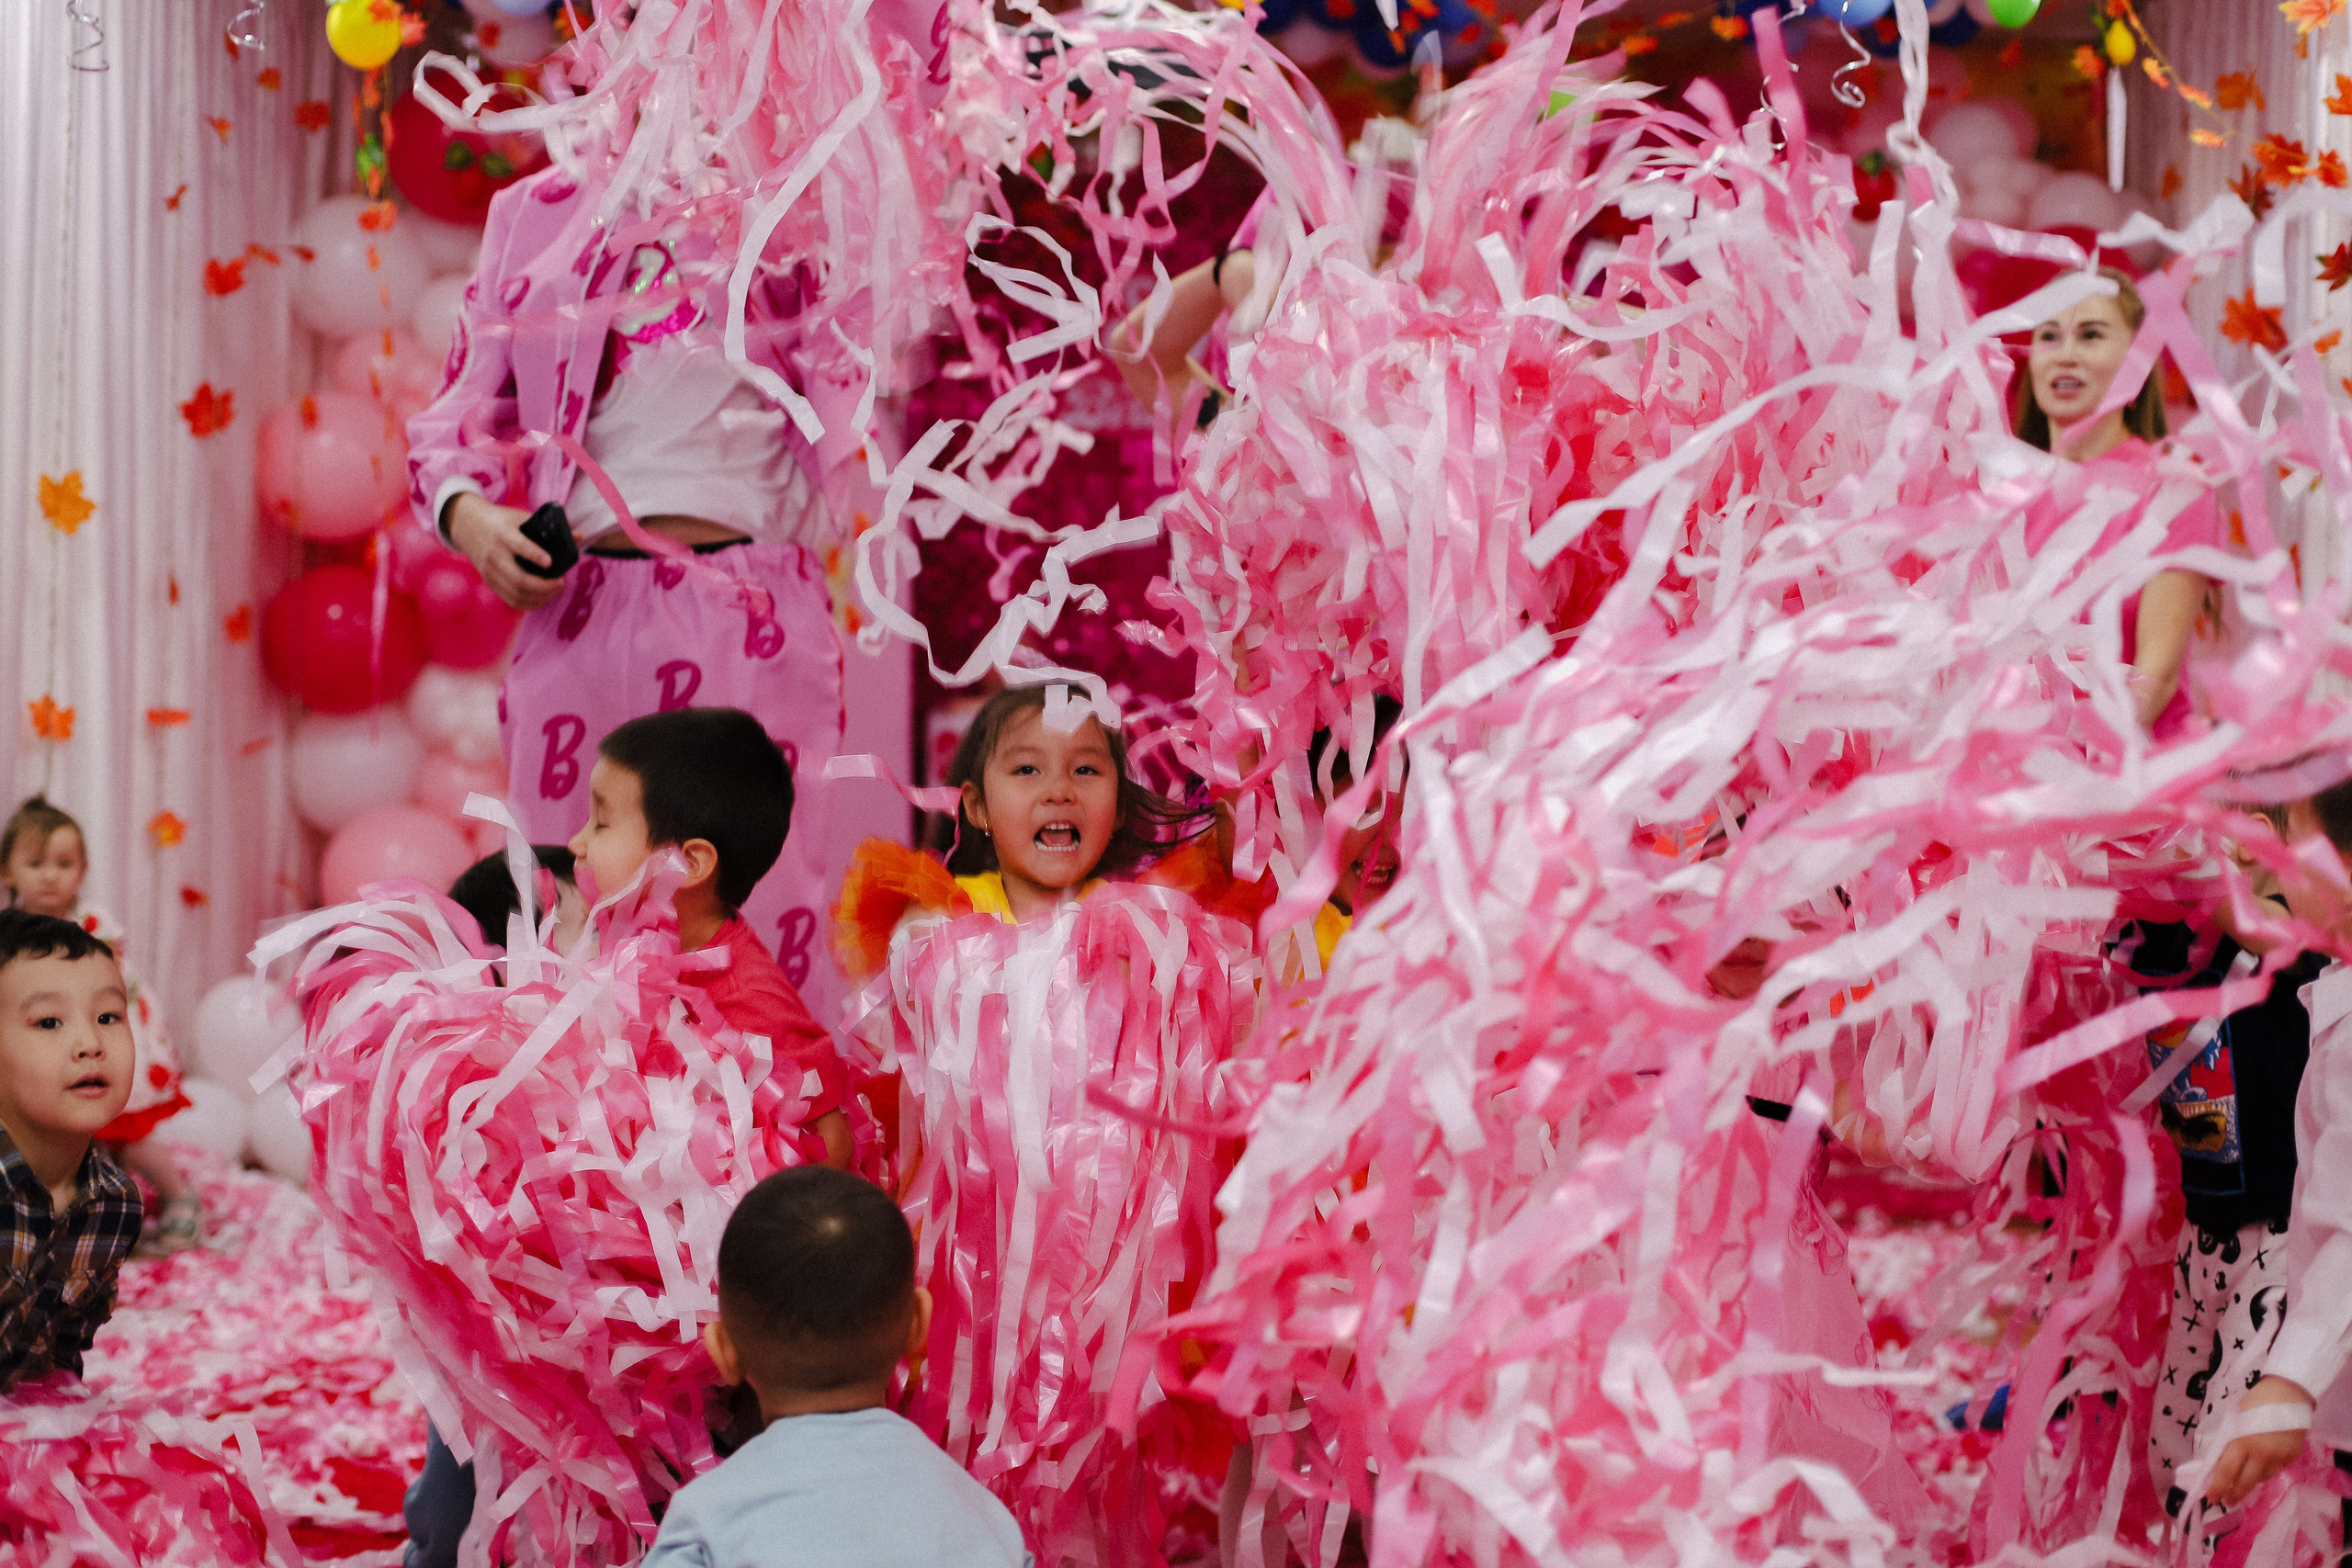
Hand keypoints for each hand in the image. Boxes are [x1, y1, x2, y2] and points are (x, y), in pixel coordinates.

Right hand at [446, 492, 565, 610]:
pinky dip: (530, 603)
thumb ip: (547, 528)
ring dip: (540, 597)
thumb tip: (578, 537)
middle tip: (561, 582)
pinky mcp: (489, 581)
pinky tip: (542, 597)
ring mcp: (490, 572)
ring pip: (516, 594)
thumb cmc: (500, 520)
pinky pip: (511, 600)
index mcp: (504, 535)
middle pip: (519, 579)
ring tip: (554, 589)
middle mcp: (495, 556)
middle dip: (544, 586)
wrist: (467, 524)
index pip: (519, 547)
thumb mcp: (520, 517)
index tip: (550, 562)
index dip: (535, 555)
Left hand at [2203, 1377, 2311, 1508]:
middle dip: (2234, 1494)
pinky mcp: (2291, 1457)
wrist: (2288, 1394)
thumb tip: (2222, 1461)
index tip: (2210, 1497)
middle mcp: (2261, 1455)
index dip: (2217, 1486)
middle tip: (2226, 1502)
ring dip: (2250, 1483)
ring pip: (2261, 1478)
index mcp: (2241, 1442)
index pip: (2226, 1471)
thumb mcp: (2235, 1421)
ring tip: (2241, 1487)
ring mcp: (2278, 1458)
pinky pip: (2275, 1471)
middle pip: (2245, 1482)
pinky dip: (2265, 1473)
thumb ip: (2230, 1441)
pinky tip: (2259, 1472)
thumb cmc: (2255, 1402)